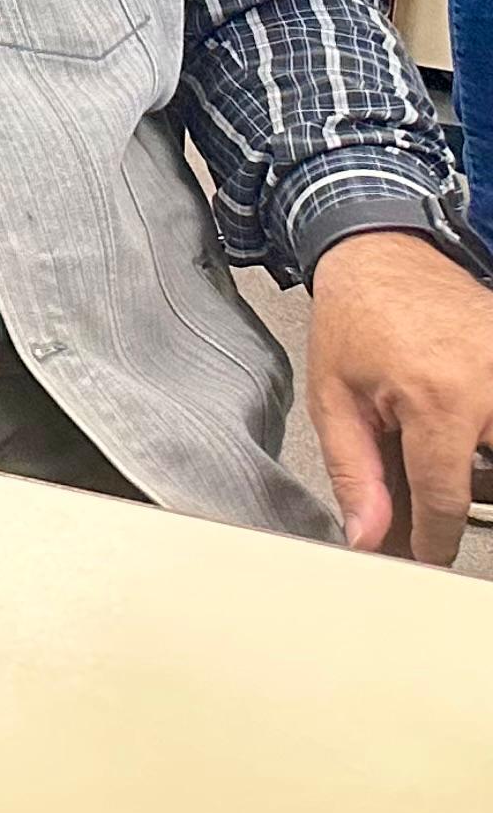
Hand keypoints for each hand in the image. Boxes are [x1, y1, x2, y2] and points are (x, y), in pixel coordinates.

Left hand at [305, 229, 492, 559]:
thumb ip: (355, 473)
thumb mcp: (335, 398)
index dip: (430, 541)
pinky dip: (485, 446)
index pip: (446, 500)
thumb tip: (369, 537)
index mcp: (439, 400)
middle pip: (491, 487)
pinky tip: (466, 443)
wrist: (386, 255)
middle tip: (429, 510)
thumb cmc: (357, 318)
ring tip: (443, 463)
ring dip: (479, 477)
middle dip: (461, 505)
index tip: (421, 557)